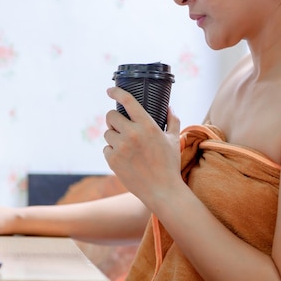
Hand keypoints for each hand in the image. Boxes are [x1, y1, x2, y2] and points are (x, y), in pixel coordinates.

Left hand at [103, 87, 182, 207]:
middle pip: (110, 116)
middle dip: (114, 119)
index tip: (109, 90)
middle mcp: (132, 134)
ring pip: (107, 133)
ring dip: (113, 136)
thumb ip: (173, 120)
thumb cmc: (169, 164)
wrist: (162, 190)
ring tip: (126, 147)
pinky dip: (112, 152)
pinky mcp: (112, 160)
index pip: (128, 100)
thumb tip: (169, 107)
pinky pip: (106, 148)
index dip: (116, 92)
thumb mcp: (174, 140)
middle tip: (120, 126)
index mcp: (148, 125)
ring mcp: (121, 147)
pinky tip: (125, 159)